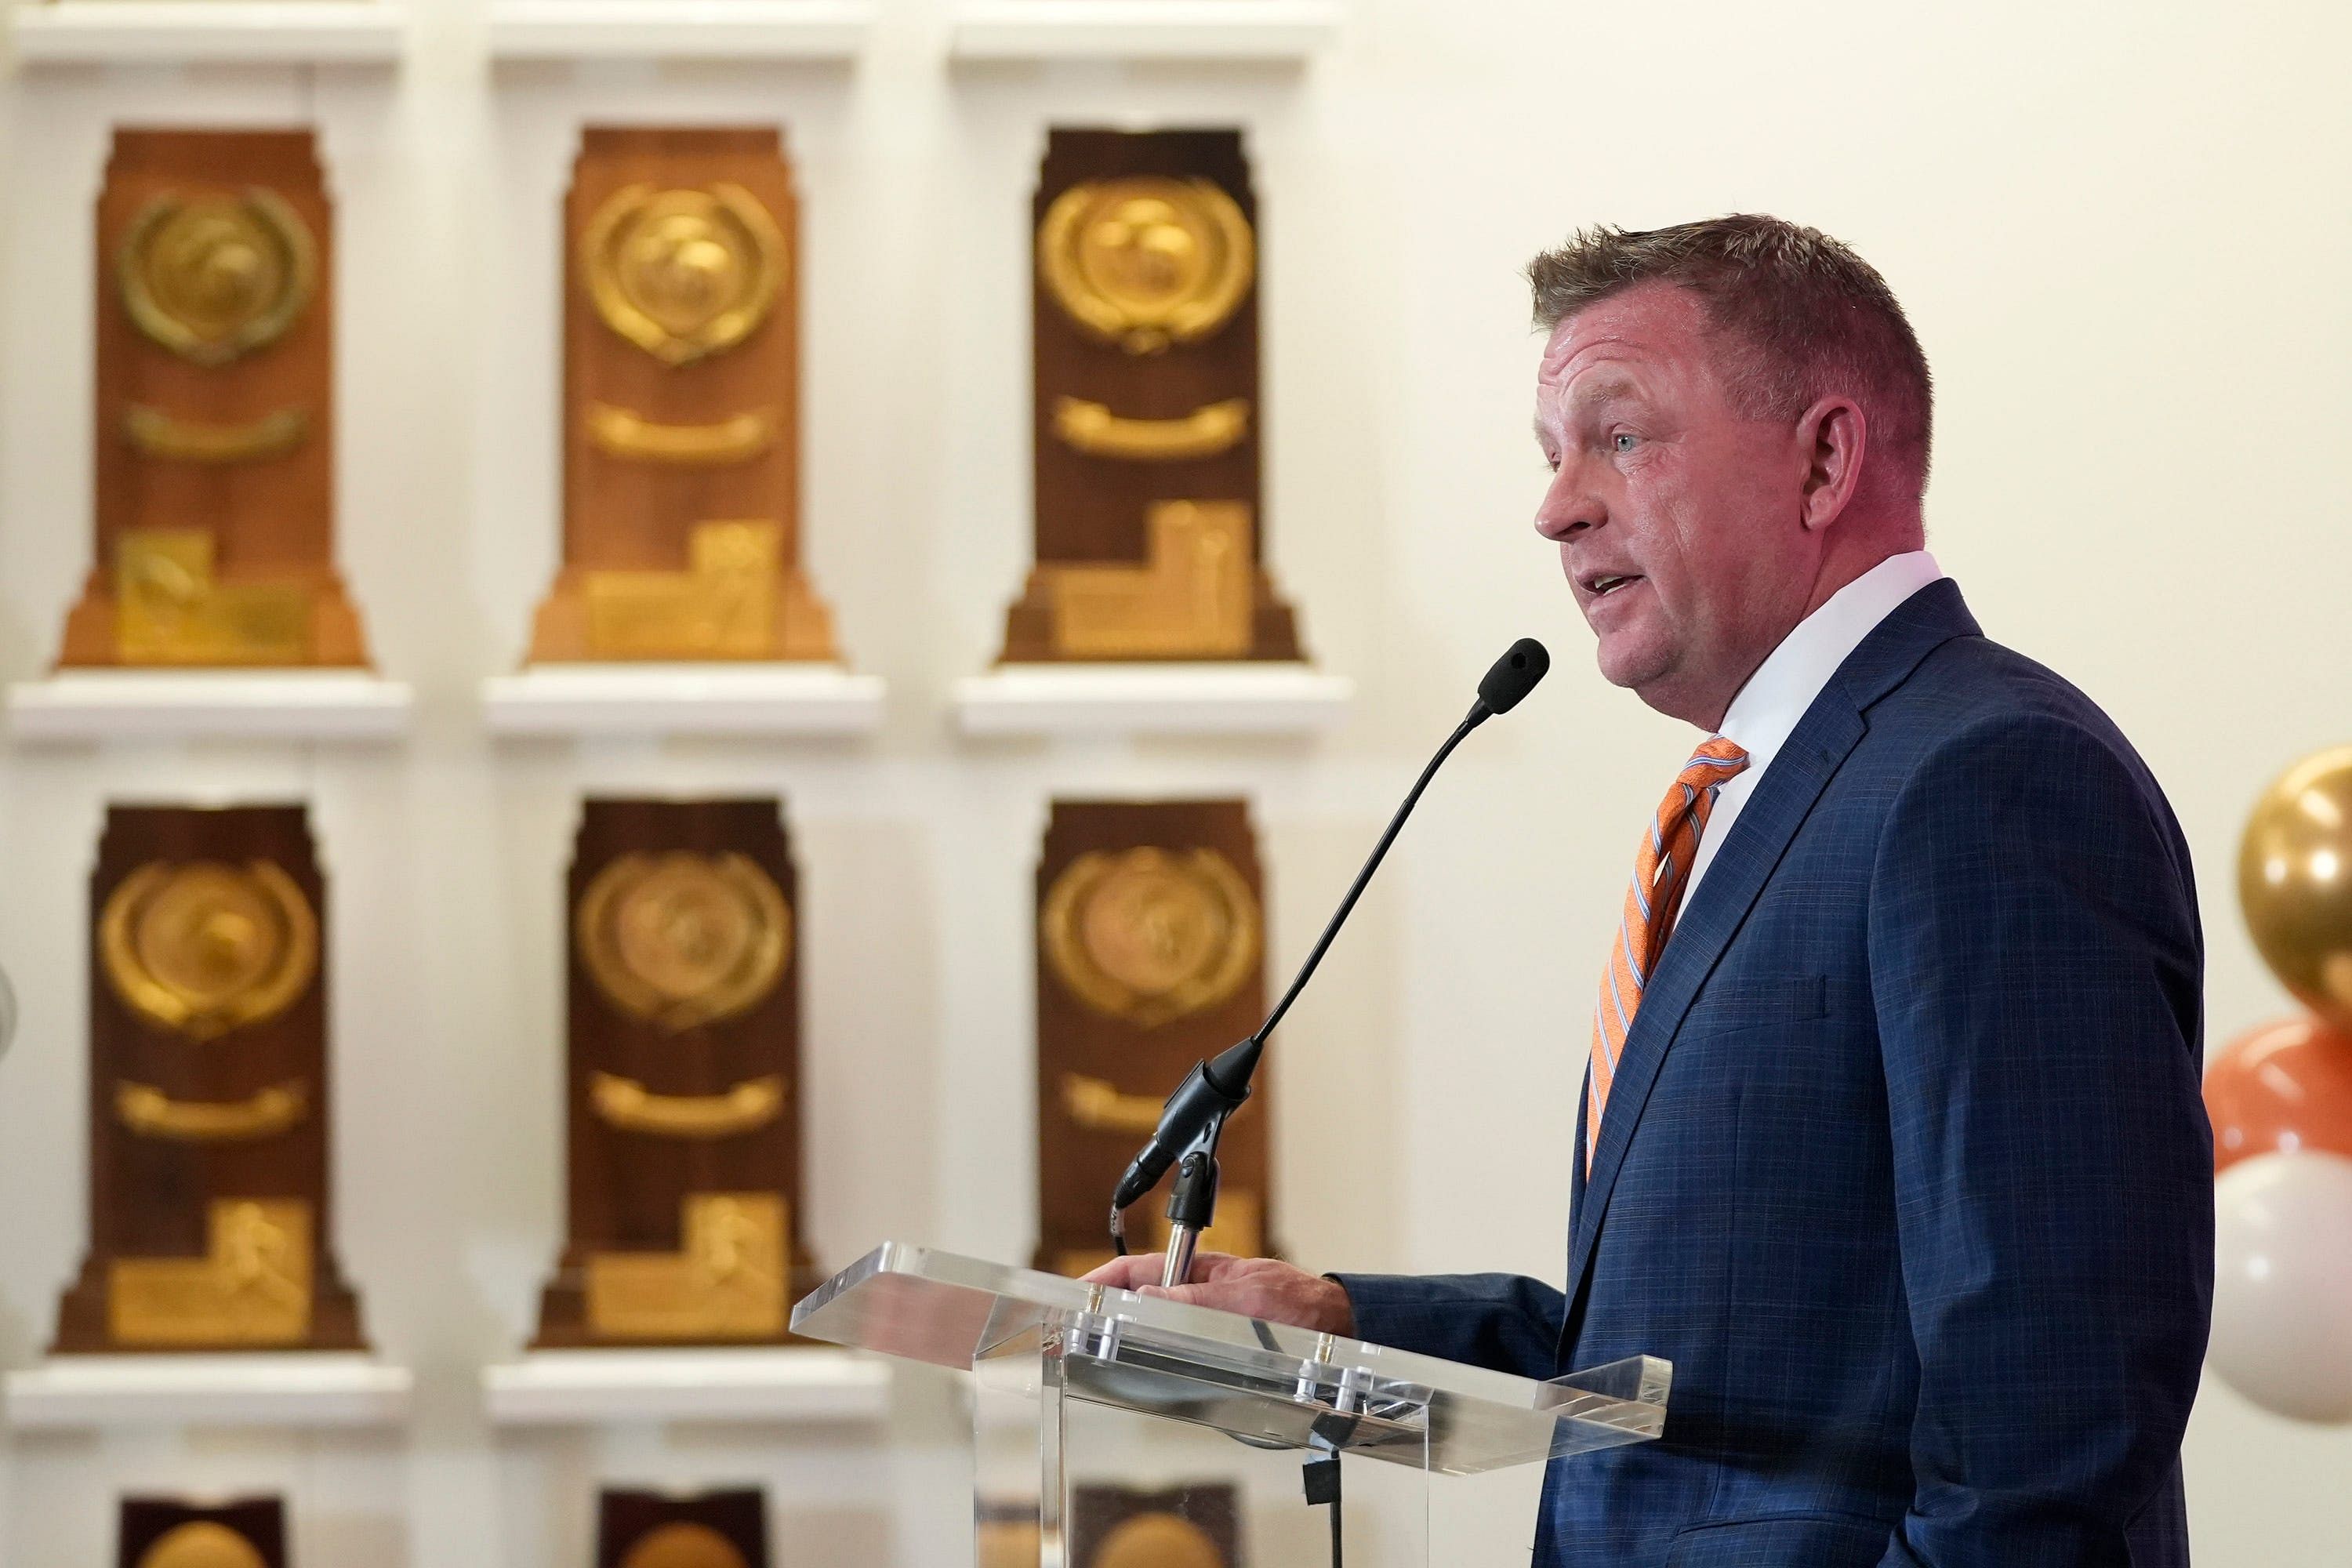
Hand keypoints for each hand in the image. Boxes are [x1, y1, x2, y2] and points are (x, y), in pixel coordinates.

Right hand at [1081, 1252, 1355, 1336]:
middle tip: (1078, 1331)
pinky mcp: (1220, 1343)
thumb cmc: (1302, 1307)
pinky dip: (1157, 1355)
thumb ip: (1195, 1301)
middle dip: (1108, 1310)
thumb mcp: (1244, 1300)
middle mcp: (1202, 1293)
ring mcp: (1209, 1318)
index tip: (1077, 1293)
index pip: (1140, 1270)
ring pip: (1157, 1326)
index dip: (1105, 1280)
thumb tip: (1144, 1300)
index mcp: (1203, 1271)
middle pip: (1142, 1299)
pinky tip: (1148, 1372)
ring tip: (1102, 1353)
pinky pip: (1178, 1345)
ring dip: (1131, 1336)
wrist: (1341, 1328)